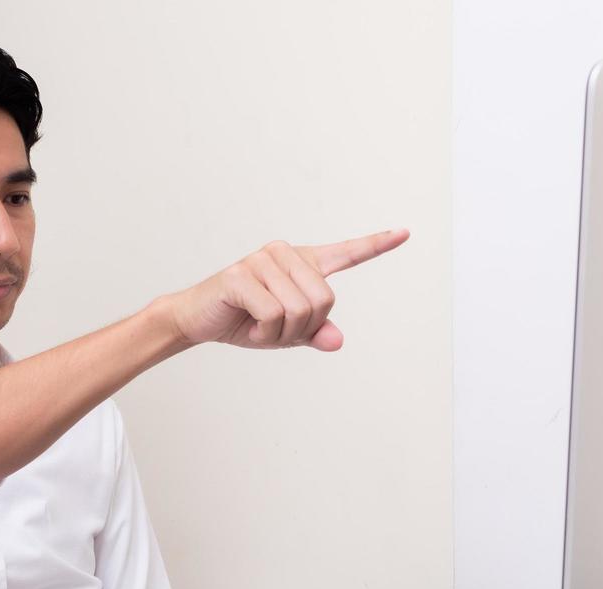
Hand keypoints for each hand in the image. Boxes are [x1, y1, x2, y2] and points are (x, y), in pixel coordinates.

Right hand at [160, 229, 409, 351]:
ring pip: (299, 311)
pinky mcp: (241, 275)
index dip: (376, 246)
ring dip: (280, 333)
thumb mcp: (286, 334)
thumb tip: (338, 341)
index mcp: (302, 264)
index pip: (345, 254)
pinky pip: (274, 315)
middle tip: (275, 329)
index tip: (405, 233)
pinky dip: (263, 333)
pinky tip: (247, 324)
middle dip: (302, 328)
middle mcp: (285, 254)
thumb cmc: (245, 322)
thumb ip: (315, 334)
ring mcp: (262, 260)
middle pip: (324, 301)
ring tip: (258, 325)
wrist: (198, 321)